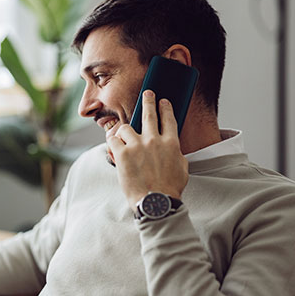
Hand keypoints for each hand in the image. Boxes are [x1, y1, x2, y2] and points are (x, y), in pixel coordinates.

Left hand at [107, 90, 187, 210]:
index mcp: (171, 143)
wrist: (155, 201)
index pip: (168, 119)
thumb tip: (171, 147)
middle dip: (148, 101)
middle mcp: (154, 140)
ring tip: (123, 137)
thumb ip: (176, 153)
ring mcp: (137, 146)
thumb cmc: (170, 188)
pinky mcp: (122, 154)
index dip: (165, 107)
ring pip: (126, 128)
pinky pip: (113, 140)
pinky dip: (112, 142)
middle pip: (149, 114)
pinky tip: (113, 146)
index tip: (163, 101)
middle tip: (147, 93)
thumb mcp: (182, 168)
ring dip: (124, 131)